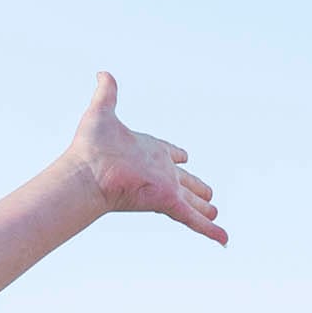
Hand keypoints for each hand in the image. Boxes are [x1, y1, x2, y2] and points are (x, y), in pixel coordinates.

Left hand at [67, 71, 225, 245]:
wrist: (87, 172)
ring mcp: (164, 189)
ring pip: (191, 202)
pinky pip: (193, 220)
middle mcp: (158, 172)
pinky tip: (224, 239)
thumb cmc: (90, 147)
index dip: (175, 154)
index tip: (184, 156)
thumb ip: (106, 93)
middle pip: (183, 182)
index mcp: (148, 152)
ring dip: (204, 209)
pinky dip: (210, 231)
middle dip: (196, 188)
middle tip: (207, 194)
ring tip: (214, 212)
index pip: (167, 154)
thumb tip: (102, 73)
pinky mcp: (167, 203)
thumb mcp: (102, 112)